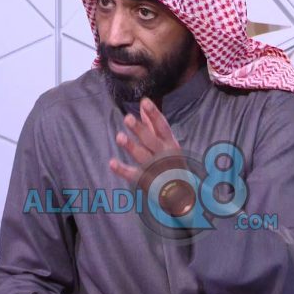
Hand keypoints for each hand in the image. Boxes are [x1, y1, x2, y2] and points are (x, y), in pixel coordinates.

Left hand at [110, 98, 195, 214]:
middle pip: (152, 140)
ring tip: (119, 137)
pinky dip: (123, 170)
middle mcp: (164, 154)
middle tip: (127, 118)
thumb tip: (143, 103)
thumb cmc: (171, 161)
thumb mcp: (166, 141)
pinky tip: (112, 163)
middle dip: (140, 129)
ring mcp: (156, 168)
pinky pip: (134, 175)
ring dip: (131, 147)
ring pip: (143, 156)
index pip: (162, 126)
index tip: (144, 102)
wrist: (181, 192)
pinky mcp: (147, 180)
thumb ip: (153, 123)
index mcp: (170, 142)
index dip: (154, 113)